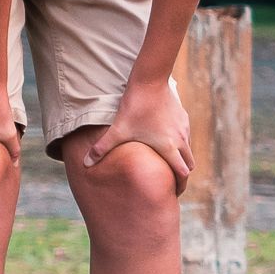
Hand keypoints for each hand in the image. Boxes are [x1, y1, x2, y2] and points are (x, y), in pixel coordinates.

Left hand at [79, 73, 194, 191]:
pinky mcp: (183, 118)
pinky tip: (165, 140)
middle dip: (182, 175)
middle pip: (189, 165)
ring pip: (188, 150)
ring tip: (167, 162)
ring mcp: (184, 128)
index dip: (179, 185)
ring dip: (181, 158)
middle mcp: (180, 140)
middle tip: (171, 182)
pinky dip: (179, 144)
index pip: (182, 173)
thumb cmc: (135, 107)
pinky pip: (185, 136)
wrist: (150, 81)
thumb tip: (85, 164)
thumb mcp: (117, 130)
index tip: (172, 192)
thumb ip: (102, 148)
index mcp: (168, 147)